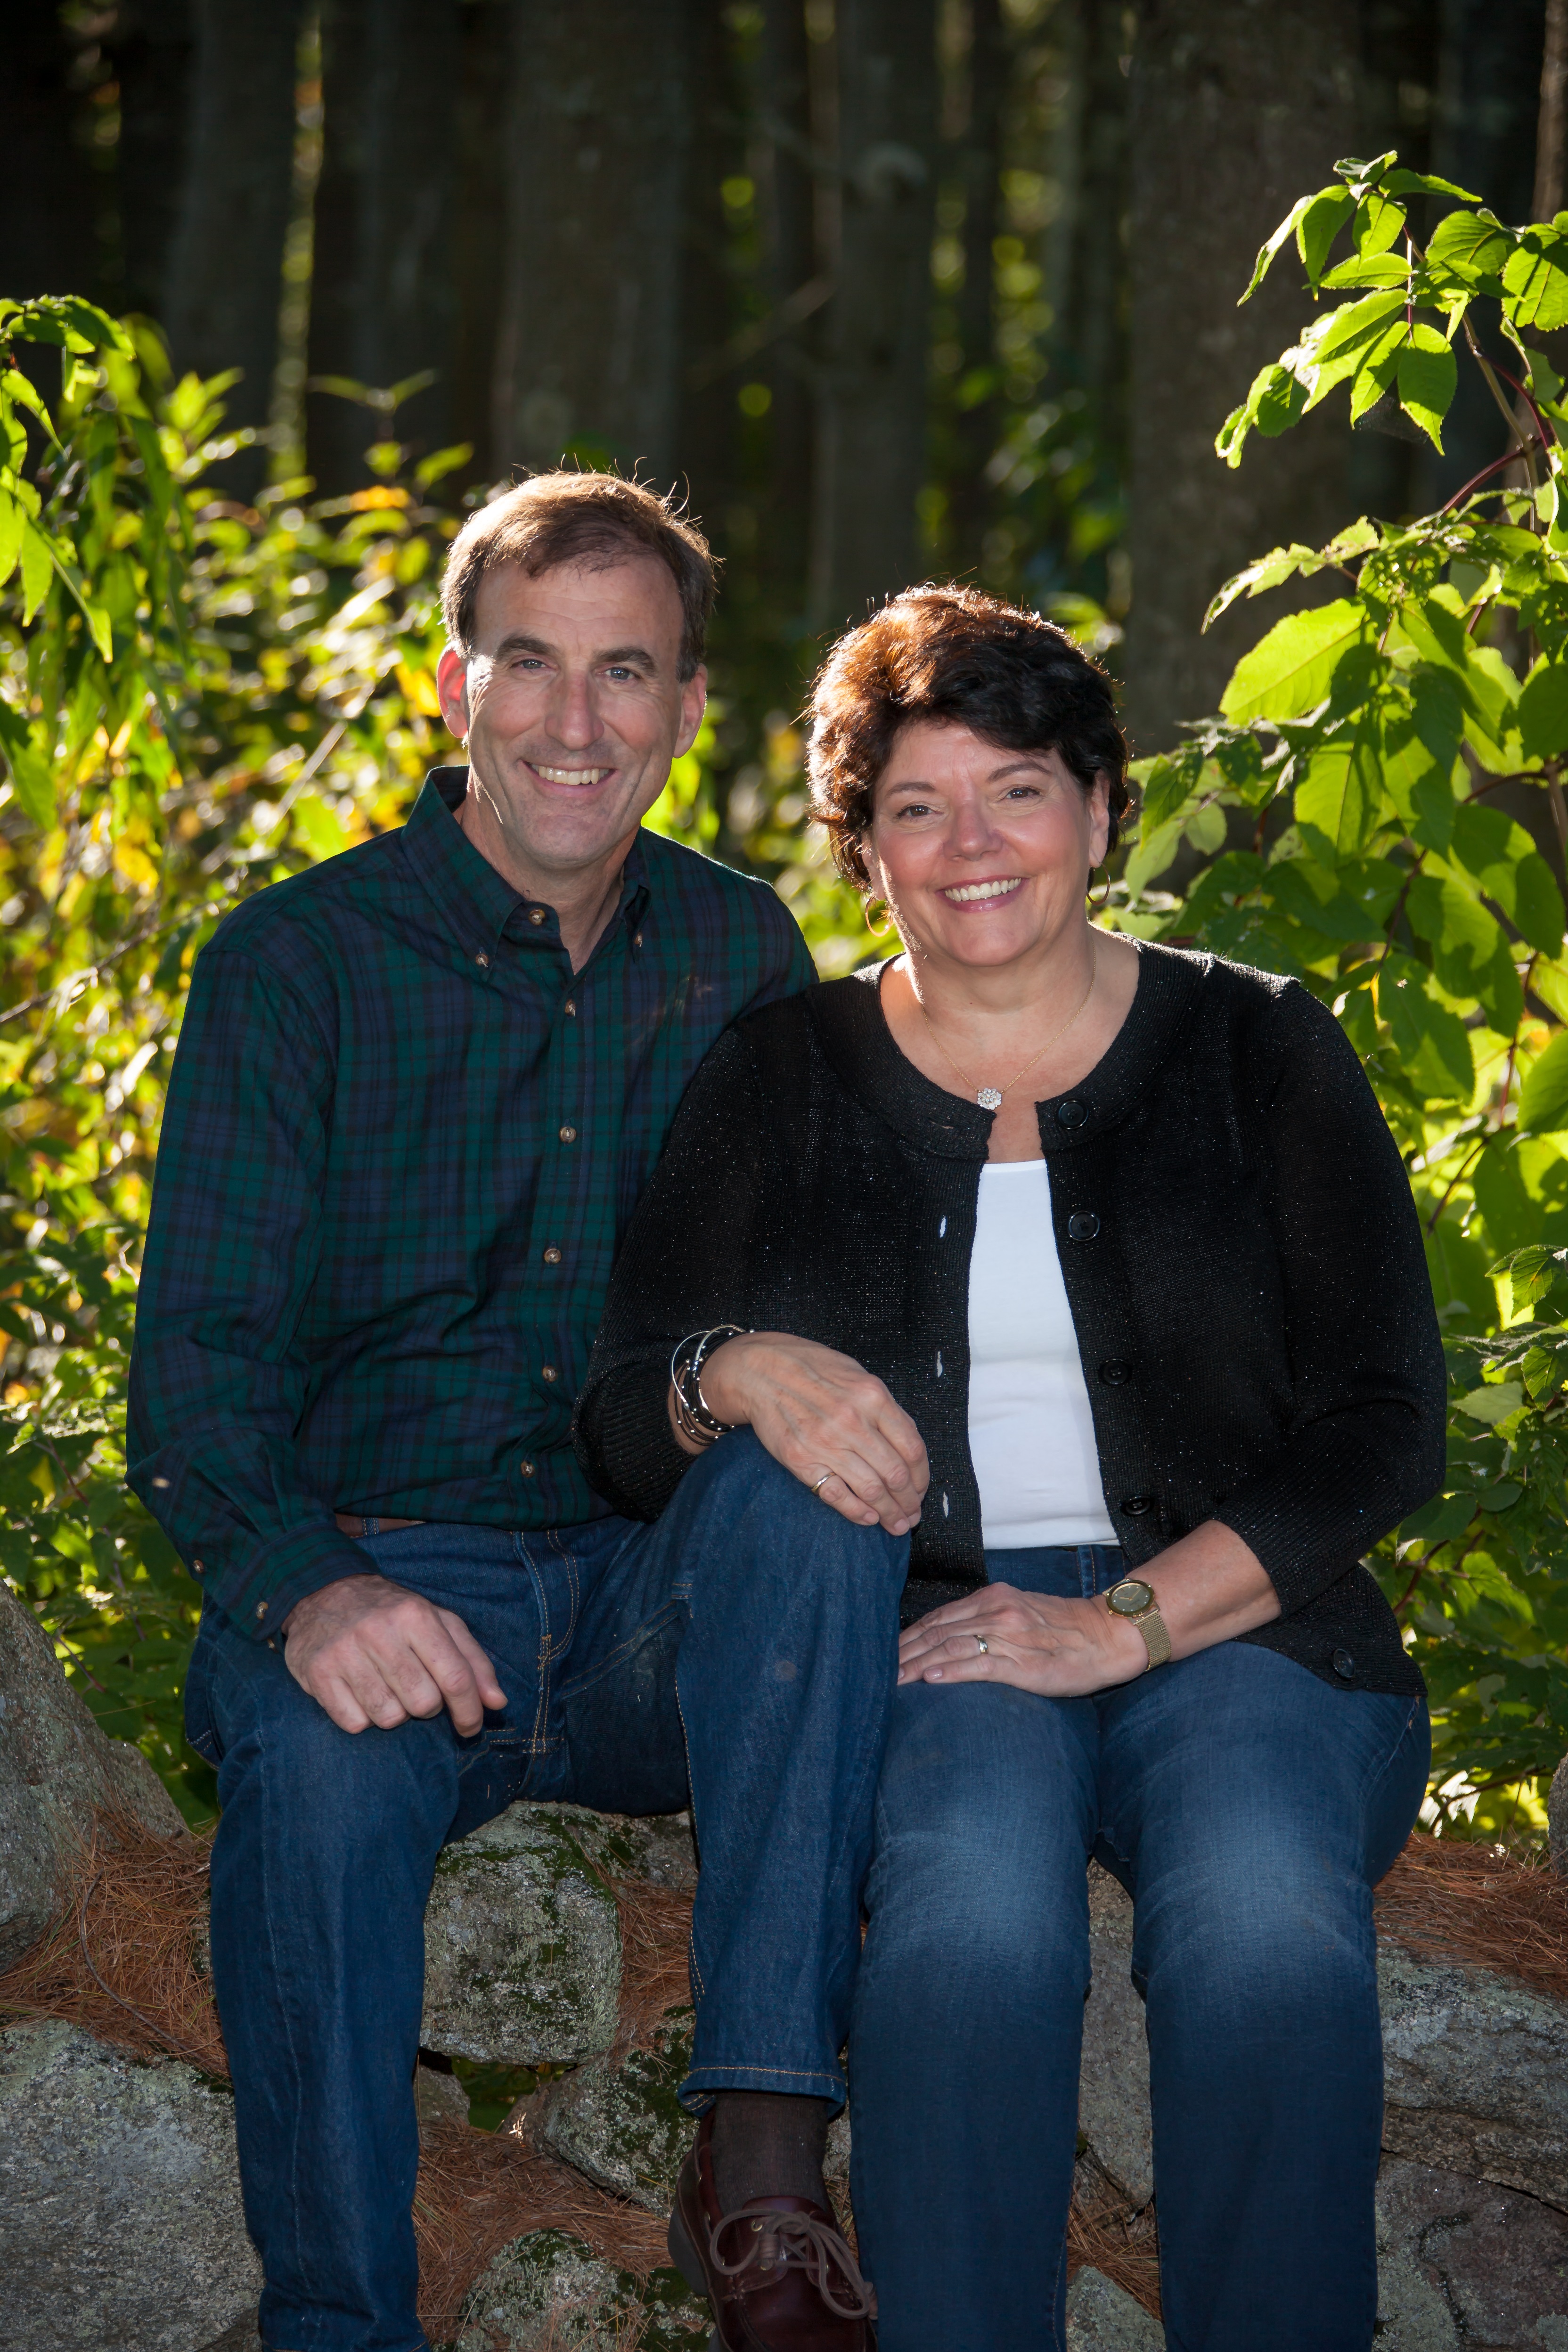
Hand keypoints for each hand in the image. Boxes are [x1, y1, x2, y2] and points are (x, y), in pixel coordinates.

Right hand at [282, 1573, 505, 1734]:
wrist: (325, 1593)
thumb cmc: (393, 1615)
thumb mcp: (438, 1623)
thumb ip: (473, 1661)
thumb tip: (497, 1703)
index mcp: (415, 1615)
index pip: (455, 1677)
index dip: (469, 1711)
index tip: (471, 1727)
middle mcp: (378, 1630)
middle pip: (423, 1703)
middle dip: (426, 1707)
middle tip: (416, 1690)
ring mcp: (344, 1652)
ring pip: (389, 1717)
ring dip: (394, 1713)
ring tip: (386, 1688)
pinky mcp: (317, 1672)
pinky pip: (354, 1723)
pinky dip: (362, 1717)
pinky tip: (359, 1693)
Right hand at [692, 1331, 928, 1535]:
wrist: (760, 1370)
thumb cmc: (811, 1369)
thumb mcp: (857, 1375)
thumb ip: (883, 1408)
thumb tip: (906, 1446)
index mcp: (873, 1396)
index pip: (912, 1448)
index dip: (922, 1477)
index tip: (921, 1490)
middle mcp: (852, 1420)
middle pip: (896, 1474)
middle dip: (909, 1502)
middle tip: (912, 1515)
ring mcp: (826, 1442)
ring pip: (871, 1489)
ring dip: (889, 1514)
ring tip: (897, 1525)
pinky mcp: (801, 1460)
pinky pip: (836, 1494)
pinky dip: (857, 1512)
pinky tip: (869, 1519)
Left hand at [897, 1581, 1148, 1697]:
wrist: (1106, 1636)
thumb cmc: (1063, 1629)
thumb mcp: (1020, 1612)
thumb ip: (985, 1619)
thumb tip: (948, 1638)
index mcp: (994, 1598)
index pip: (939, 1617)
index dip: (909, 1636)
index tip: (886, 1652)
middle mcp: (997, 1611)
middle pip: (937, 1631)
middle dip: (904, 1652)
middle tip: (877, 1671)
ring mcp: (1009, 1635)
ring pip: (951, 1647)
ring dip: (917, 1665)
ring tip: (894, 1680)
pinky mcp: (1022, 1661)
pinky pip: (979, 1665)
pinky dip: (951, 1672)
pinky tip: (930, 1680)